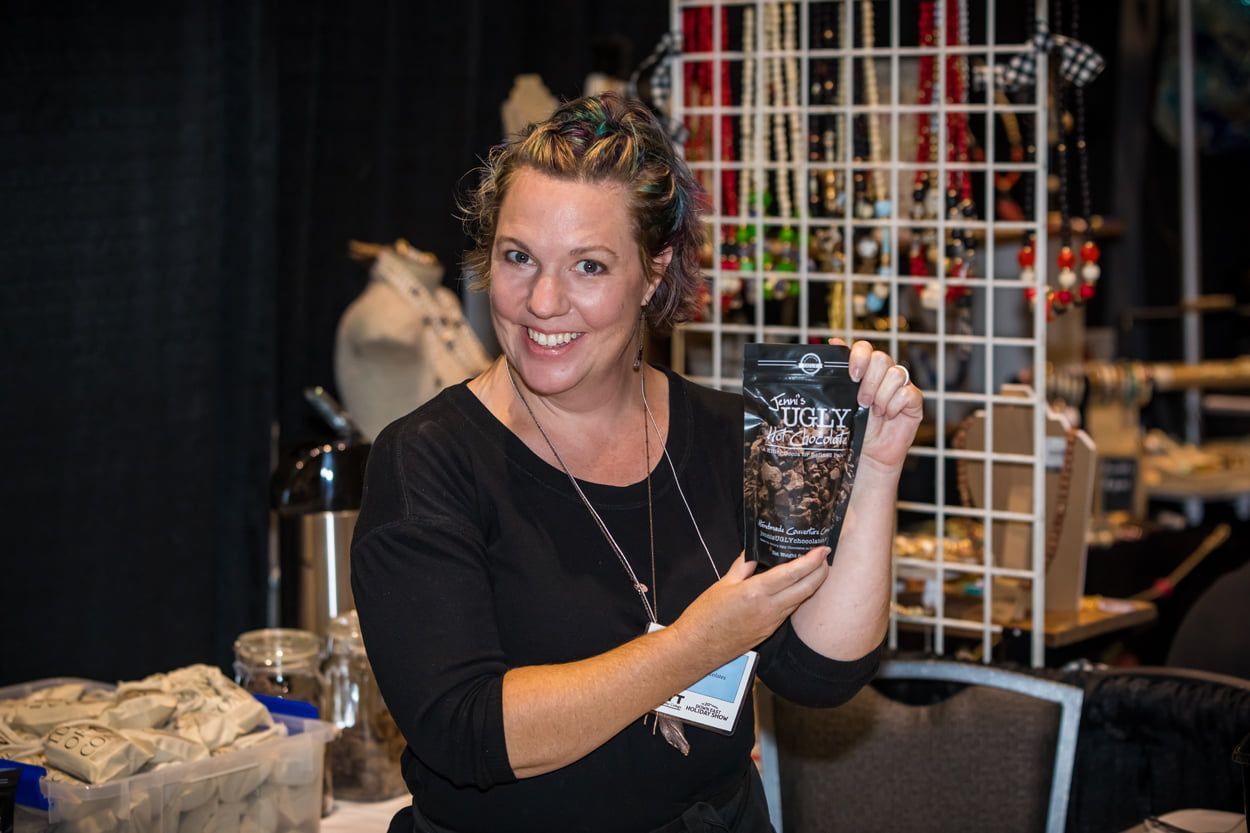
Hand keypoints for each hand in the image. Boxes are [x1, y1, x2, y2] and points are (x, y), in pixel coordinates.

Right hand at [670, 547, 829, 660]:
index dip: (811, 561)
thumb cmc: (705, 615)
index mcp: (756, 592)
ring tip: (815, 568)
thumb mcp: (723, 584)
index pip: (792, 573)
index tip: (823, 549)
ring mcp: (771, 623)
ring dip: (811, 584)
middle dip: (821, 572)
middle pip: (806, 589)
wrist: (696, 649)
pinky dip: (797, 597)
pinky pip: (788, 611)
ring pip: (800, 601)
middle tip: (825, 556)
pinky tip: (795, 588)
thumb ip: (744, 566)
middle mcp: (769, 609)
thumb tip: (756, 551)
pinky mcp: (769, 632)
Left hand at [832, 339, 923, 471]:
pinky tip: (889, 416)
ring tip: (876, 412)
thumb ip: (840, 372)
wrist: (868, 453)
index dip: (859, 357)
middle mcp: (885, 374)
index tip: (852, 376)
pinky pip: (908, 393)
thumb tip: (833, 341)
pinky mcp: (914, 400)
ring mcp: (901, 385)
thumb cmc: (855, 427)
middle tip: (862, 402)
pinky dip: (895, 406)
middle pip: (881, 359)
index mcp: (866, 370)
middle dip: (869, 382)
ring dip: (882, 396)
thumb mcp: (843, 398)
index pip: (866, 348)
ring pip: (896, 374)